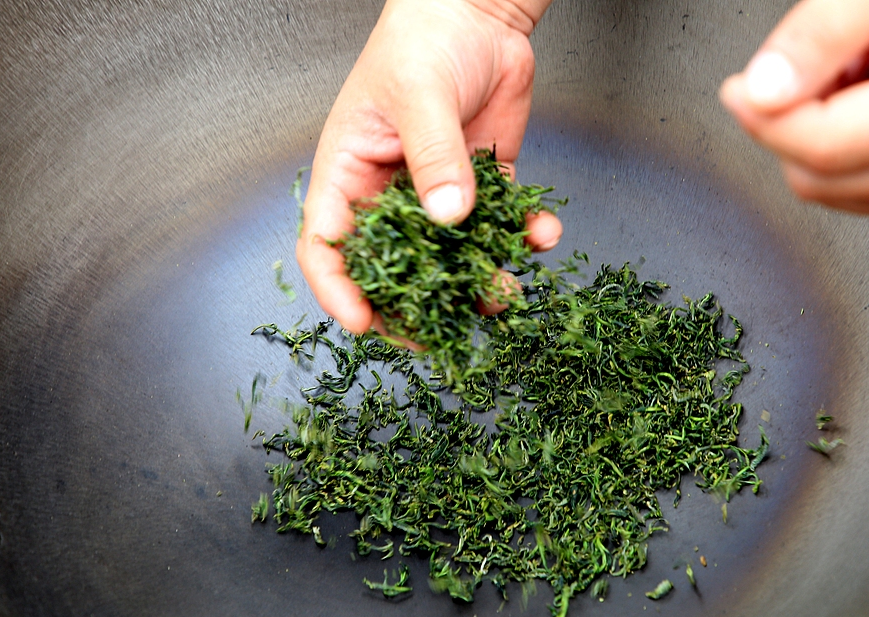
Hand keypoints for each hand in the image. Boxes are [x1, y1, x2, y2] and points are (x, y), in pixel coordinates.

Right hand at [297, 0, 560, 334]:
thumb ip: (433, 157)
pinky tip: (542, 234)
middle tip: (441, 332)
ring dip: (478, 281)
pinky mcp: (482, 187)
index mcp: (350, 173)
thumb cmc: (424, 40)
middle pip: (392, 267)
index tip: (365, 322)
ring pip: (451, 258)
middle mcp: (390, 193)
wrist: (479, 14)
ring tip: (505, 292)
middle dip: (416, 304)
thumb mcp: (420, 96)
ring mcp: (438, 194)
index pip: (326, 244)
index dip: (338, 289)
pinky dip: (521, 238)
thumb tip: (448, 216)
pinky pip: (499, 228)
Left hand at [720, 0, 868, 213]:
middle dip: (792, 124)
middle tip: (816, 66)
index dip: (764, 118)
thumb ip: (819, 35)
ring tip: (853, 78)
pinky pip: (857, 192)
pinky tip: (867, 104)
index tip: (739, 89)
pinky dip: (842, 153)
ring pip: (829, 190)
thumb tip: (761, 93)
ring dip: (815, 139)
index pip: (819, 147)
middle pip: (816, 177)